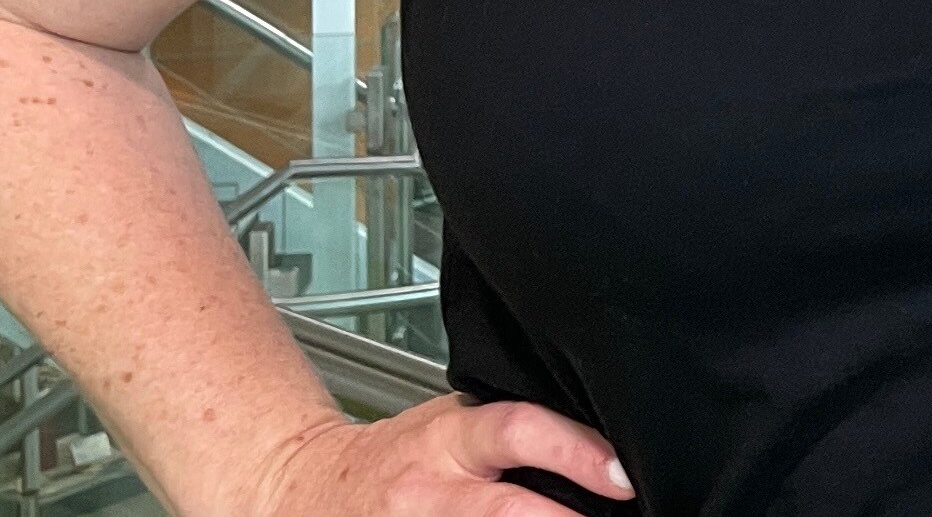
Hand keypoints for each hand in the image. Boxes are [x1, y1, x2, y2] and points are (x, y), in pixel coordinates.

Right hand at [245, 398, 630, 515]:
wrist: (309, 488)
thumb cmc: (396, 458)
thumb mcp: (449, 423)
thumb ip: (510, 430)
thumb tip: (597, 448)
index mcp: (449, 436)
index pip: (520, 429)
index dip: (576, 451)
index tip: (622, 475)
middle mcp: (432, 488)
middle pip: (508, 508)